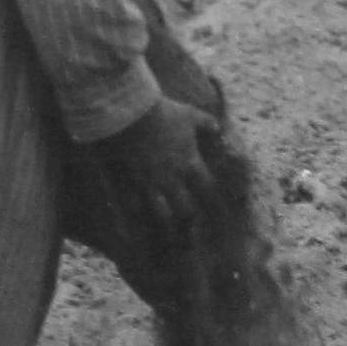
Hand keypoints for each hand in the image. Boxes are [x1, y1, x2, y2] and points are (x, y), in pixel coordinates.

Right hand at [95, 93, 216, 242]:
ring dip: (165, 224)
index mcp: (189, 163)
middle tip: (190, 226)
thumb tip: (219, 129)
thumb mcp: (188, 114)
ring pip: (162, 216)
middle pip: (186, 210)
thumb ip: (206, 123)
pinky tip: (135, 227)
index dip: (213, 201)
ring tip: (165, 233)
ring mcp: (149, 185)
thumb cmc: (160, 112)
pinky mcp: (127, 185)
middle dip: (189, 219)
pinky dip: (135, 218)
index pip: (208, 189)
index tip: (217, 210)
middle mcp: (172, 179)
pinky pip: (133, 210)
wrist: (128, 112)